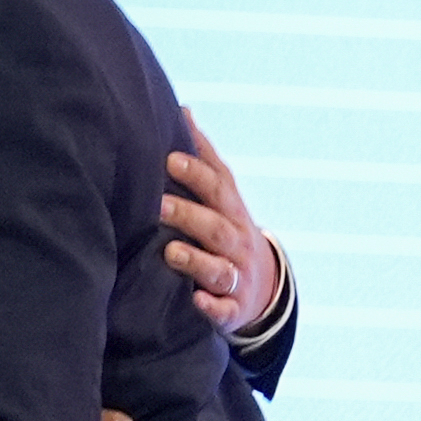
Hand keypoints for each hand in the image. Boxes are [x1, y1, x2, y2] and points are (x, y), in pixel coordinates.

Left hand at [161, 108, 283, 334]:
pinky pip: (225, 310)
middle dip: (189, 215)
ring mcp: (237, 276)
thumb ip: (205, 158)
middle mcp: (237, 242)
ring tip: (170, 252)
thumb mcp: (224, 196)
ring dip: (196, 261)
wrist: (262, 289)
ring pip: (219, 268)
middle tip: (157, 204)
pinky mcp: (233, 309)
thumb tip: (183, 110)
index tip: (169, 159)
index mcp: (231, 211)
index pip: (217, 188)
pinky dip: (212, 307)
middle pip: (215, 226)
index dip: (195, 173)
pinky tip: (197, 302)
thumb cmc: (228, 230)